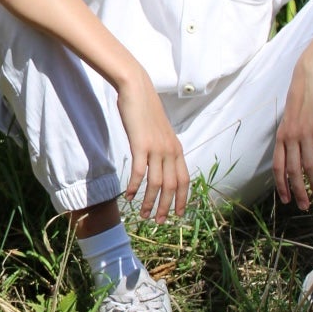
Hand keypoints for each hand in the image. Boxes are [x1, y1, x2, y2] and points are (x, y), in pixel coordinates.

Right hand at [117, 69, 188, 220]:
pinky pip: (140, 173)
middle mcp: (170, 151)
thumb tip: (160, 162)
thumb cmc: (145, 109)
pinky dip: (134, 187)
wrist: (137, 89)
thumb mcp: (159, 131)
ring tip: (143, 214)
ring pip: (156, 183)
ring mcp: (156, 148)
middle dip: (166, 207)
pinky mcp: (141, 145)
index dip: (182, 199)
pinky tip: (128, 196)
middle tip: (159, 222)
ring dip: (150, 202)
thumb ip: (162, 147)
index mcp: (176, 148)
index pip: (184, 180)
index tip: (178, 214)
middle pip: (172, 186)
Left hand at [274, 54, 312, 210]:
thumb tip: (294, 153)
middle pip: (292, 171)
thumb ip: (290, 136)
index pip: (278, 167)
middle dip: (297, 192)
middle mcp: (290, 137)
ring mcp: (305, 132)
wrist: (309, 76)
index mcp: (281, 137)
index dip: (281, 185)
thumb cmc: (301, 97)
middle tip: (304, 207)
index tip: (286, 200)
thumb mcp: (290, 119)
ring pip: (309, 166)